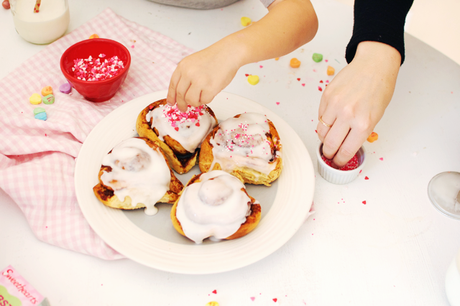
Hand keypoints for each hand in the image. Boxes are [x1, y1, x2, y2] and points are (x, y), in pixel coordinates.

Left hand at [166, 42, 241, 111]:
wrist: (229, 53)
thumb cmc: (215, 57)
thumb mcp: (193, 62)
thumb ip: (186, 75)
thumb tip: (182, 93)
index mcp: (183, 66)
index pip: (173, 85)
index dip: (171, 96)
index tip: (172, 102)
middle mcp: (189, 73)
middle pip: (180, 95)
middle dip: (181, 104)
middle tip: (183, 108)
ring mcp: (199, 81)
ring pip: (190, 100)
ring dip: (195, 102)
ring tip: (201, 97)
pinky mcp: (210, 88)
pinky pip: (204, 101)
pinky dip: (207, 99)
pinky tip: (210, 92)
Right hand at [316, 41, 400, 166]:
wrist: (374, 65)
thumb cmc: (379, 88)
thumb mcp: (376, 116)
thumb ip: (360, 132)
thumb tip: (346, 144)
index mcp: (363, 124)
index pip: (346, 150)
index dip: (340, 160)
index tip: (337, 162)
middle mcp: (348, 115)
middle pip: (330, 144)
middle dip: (329, 153)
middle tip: (329, 155)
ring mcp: (335, 105)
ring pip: (322, 131)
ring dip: (324, 138)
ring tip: (329, 138)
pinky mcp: (326, 96)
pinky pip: (320, 116)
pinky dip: (323, 122)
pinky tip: (331, 120)